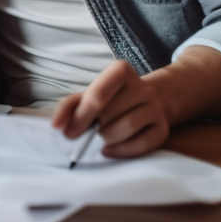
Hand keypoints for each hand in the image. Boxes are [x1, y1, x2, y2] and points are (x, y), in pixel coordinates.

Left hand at [51, 60, 169, 158]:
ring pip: (127, 127)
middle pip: (110, 113)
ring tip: (98, 140)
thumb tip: (57, 125)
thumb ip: (70, 106)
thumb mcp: (89, 94)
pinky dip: (122, 151)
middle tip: (84, 135)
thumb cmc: (111, 98)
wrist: (149, 99)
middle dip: (92, 128)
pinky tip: (109, 150)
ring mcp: (155, 107)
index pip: (98, 94)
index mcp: (121, 71)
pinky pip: (143, 144)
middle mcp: (142, 87)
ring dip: (106, 139)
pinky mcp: (163, 128)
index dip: (81, 116)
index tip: (67, 132)